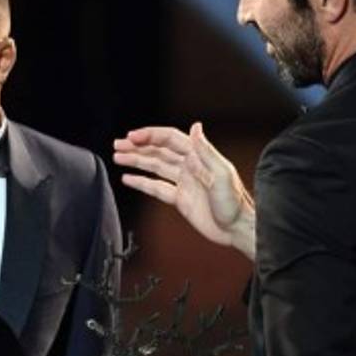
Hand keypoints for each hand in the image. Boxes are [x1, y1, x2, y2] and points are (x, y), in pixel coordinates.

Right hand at [113, 122, 256, 258]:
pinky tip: (129, 178)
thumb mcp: (222, 174)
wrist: (237, 229)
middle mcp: (189, 166)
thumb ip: (206, 151)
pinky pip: (157, 187)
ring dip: (136, 161)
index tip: (132, 136)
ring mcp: (184, 182)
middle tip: (118, 145)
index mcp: (198, 157)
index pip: (170, 139)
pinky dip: (142, 182)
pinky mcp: (180, 199)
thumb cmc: (235, 203)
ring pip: (154, 167)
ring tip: (118, 157)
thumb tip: (195, 127)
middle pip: (158, 151)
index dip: (150, 135)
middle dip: (138, 146)